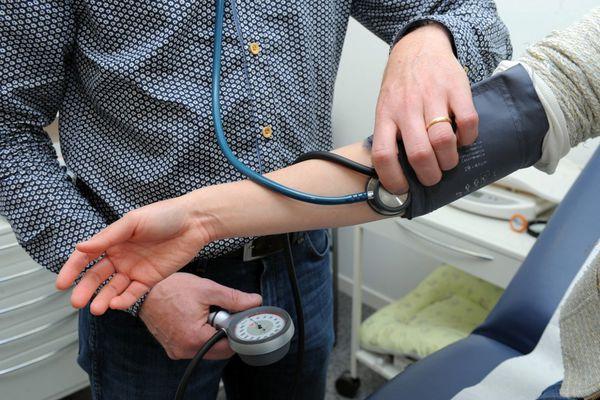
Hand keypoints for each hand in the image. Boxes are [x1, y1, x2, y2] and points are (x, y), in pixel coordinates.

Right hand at [56, 195, 215, 313]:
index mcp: (113, 240)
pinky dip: (124, 299)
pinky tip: (117, 304)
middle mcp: (121, 256)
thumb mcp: (133, 222)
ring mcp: (135, 268)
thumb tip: (80, 247)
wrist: (195, 222)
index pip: (86, 257)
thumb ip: (108, 237)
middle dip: (86, 290)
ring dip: (103, 299)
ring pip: (114, 288)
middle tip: (77, 303)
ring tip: (96, 309)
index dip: (72, 269)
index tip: (62, 284)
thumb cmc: (164, 215)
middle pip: (97, 276)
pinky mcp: (150, 278)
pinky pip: (134, 292)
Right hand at [139, 273, 261, 359]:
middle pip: (220, 349)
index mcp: (195, 338)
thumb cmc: (170, 289)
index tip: (239, 318)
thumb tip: (254, 302)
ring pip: (208, 348)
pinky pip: (195, 345)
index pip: (230, 346)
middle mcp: (185, 350)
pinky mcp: (173, 348)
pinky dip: (201, 334)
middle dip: (225, 331)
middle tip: (219, 312)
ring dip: (213, 333)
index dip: (238, 331)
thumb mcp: (208, 290)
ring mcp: (177, 351)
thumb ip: (234, 298)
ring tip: (204, 313)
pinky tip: (195, 318)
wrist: (144, 291)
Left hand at [372, 23, 478, 192]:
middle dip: (430, 175)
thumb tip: (398, 173)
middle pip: (419, 153)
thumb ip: (390, 135)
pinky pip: (468, 122)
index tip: (403, 188)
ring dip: (449, 160)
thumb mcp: (386, 108)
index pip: (383, 155)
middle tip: (433, 177)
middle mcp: (407, 108)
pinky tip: (464, 139)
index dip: (393, 178)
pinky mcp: (456, 89)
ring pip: (443, 141)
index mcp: (386, 115)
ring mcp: (432, 97)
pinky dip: (469, 138)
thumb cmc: (401, 84)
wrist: (419, 46)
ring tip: (448, 160)